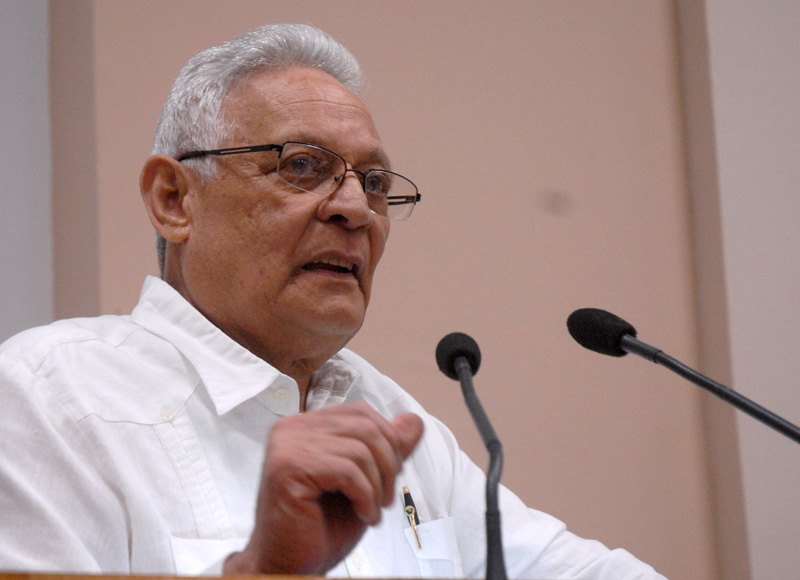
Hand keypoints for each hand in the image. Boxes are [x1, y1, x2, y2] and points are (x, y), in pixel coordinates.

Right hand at [223, 402, 423, 574]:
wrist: (290, 565)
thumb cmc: (321, 526)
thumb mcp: (366, 480)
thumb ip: (387, 449)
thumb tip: (414, 421)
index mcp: (306, 425)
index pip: (361, 412)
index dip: (388, 441)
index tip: (389, 477)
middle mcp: (291, 428)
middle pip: (365, 427)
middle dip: (388, 465)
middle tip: (385, 498)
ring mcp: (286, 446)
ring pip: (360, 450)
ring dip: (377, 486)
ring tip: (371, 510)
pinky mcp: (287, 468)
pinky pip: (347, 471)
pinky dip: (365, 496)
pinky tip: (363, 515)